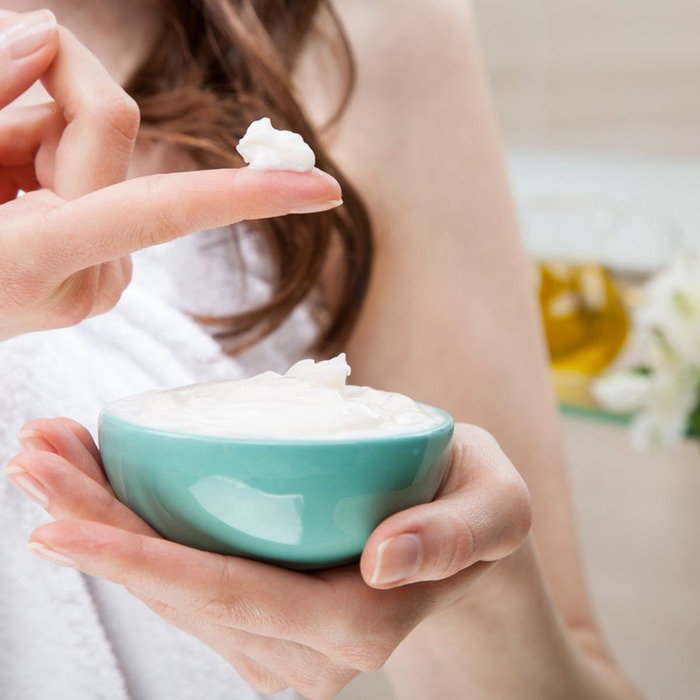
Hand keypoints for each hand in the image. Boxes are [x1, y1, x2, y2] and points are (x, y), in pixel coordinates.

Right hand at [0, 11, 340, 339]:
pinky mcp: (101, 267)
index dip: (246, 193)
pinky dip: (41, 155)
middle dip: (41, 89)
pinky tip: (4, 191)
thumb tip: (50, 32)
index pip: (166, 206)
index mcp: (46, 258)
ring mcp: (101, 276)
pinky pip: (90, 174)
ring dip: (29, 128)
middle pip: (109, 123)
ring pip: (93, 141)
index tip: (327, 191)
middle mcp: (94, 273)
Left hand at [5, 418, 529, 698]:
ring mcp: (282, 643)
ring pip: (174, 592)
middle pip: (186, 595)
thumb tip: (384, 558)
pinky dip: (135, 535)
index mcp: (364, 619)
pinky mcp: (265, 621)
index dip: (150, 565)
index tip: (61, 522)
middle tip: (32, 460)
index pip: (242, 596)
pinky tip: (97, 486)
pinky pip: (188, 583)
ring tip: (47, 458)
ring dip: (101, 528)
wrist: (463, 530)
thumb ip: (457, 533)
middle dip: (98, 533)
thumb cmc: (474, 507)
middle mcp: (311, 650)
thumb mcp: (496, 504)